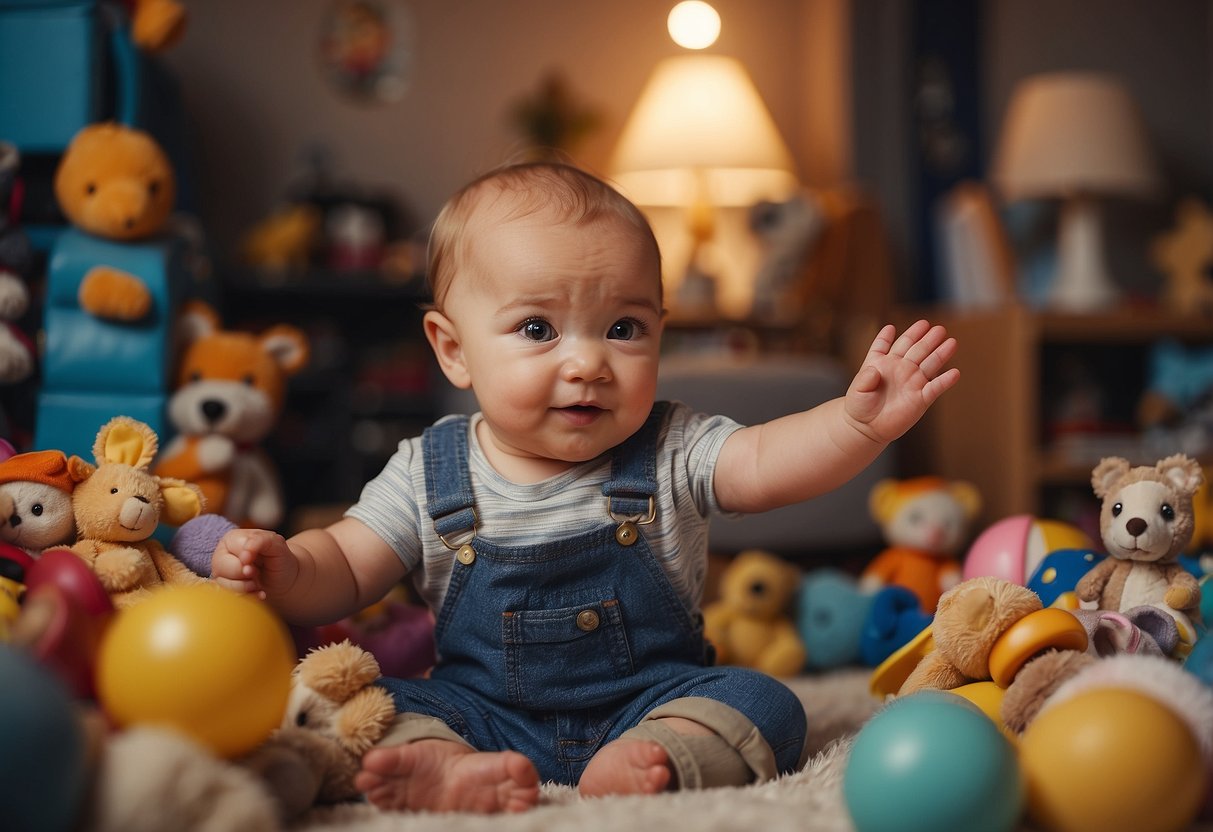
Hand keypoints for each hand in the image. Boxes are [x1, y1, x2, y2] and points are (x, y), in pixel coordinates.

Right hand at [210, 528, 296, 599]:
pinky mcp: (225, 590)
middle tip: (257, 572)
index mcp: (232, 539)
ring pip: (223, 584)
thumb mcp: (277, 545)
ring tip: (258, 583)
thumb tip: (245, 553)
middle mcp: (221, 555)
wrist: (286, 579)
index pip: (231, 549)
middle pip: (221, 568)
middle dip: (244, 574)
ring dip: (246, 587)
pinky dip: (247, 597)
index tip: (259, 562)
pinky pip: (228, 597)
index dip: (246, 558)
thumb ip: (261, 541)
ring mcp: (221, 575)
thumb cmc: (280, 558)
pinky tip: (259, 593)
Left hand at [844, 320, 958, 443]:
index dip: (897, 334)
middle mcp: (901, 369)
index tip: (902, 326)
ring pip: (930, 364)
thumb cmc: (860, 406)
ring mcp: (912, 383)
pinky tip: (955, 373)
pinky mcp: (921, 399)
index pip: (892, 344)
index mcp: (884, 362)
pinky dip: (945, 381)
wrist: (866, 428)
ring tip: (951, 342)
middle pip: (917, 350)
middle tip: (939, 328)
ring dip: (940, 353)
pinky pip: (935, 388)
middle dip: (928, 338)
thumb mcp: (858, 389)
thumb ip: (866, 378)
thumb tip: (875, 370)